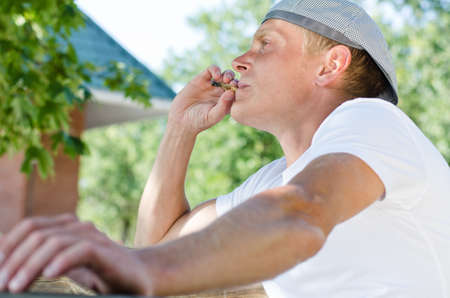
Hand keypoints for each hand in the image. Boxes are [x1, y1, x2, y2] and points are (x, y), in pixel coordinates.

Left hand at [0, 214, 151, 294]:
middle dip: (14, 259)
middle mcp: (79, 227)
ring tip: (16, 286)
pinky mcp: (106, 251)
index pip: (31, 226)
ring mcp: (94, 237)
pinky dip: (62, 261)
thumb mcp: (67, 265)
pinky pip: (81, 250)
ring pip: (55, 242)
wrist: (140, 276)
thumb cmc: (101, 274)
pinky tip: (49, 275)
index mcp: (68, 227)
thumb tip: (6, 256)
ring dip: (31, 265)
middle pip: (38, 233)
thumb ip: (42, 259)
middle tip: (2, 284)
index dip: (9, 244)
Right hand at [168, 65, 237, 134]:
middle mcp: (220, 94)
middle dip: (234, 80)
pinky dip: (216, 70)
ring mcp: (211, 86)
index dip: (240, 89)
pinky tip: (216, 76)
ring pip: (224, 74)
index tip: (238, 91)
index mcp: (226, 103)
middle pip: (233, 82)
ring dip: (228, 74)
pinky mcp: (201, 80)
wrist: (181, 120)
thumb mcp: (213, 116)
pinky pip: (211, 70)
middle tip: (232, 83)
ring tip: (225, 79)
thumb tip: (232, 92)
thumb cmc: (199, 121)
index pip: (238, 93)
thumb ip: (223, 105)